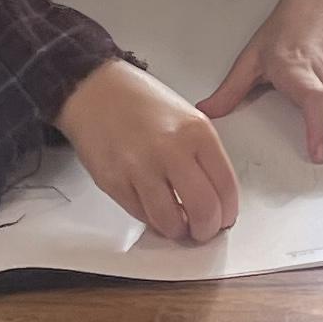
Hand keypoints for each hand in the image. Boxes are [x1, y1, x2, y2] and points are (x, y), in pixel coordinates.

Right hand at [57, 56, 240, 240]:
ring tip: (177, 224)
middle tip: (202, 231)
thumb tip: (216, 200)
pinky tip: (154, 209)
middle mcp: (171, 149)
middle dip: (206, 229)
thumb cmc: (141, 104)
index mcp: (197, 132)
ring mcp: (140, 167)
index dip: (227, 213)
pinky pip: (141, 215)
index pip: (226, 187)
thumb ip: (204, 157)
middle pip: (203, 210)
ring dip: (177, 231)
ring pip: (170, 222)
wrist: (95, 91)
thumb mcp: (188, 118)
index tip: (224, 219)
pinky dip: (152, 219)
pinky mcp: (114, 182)